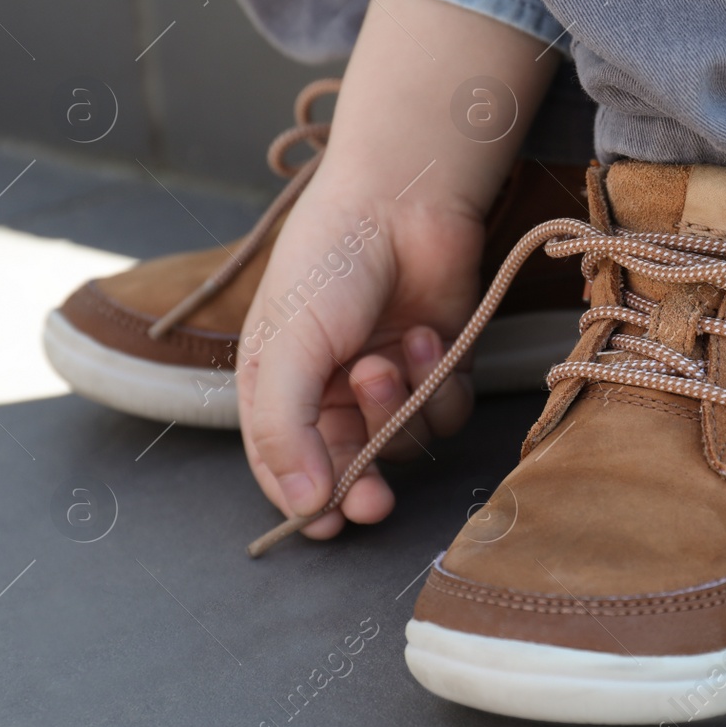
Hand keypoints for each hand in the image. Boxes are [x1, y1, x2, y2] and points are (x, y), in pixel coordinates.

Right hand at [238, 0, 554, 538]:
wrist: (405, 201)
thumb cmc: (329, 264)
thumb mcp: (285, 348)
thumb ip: (284, 432)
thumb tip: (302, 507)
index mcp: (278, 387)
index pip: (286, 468)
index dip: (306, 503)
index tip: (328, 525)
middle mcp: (333, 391)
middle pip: (352, 468)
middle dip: (363, 480)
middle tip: (374, 498)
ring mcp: (390, 380)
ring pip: (405, 442)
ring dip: (399, 408)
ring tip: (390, 356)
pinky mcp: (440, 367)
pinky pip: (447, 412)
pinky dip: (438, 383)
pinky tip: (426, 337)